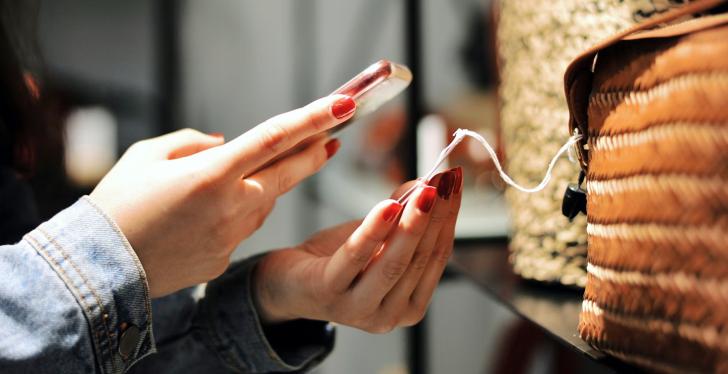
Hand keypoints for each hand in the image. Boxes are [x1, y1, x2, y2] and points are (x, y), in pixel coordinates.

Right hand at [90, 95, 356, 296]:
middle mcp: (230, 205)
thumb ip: (192, 143)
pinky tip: (205, 217)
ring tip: (220, 185)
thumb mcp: (146, 156)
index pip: (274, 138)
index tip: (342, 106)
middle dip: (314, 153)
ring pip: (263, 202)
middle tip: (334, 138)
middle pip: (287, 172)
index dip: (313, 120)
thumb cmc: (117, 205)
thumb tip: (224, 144)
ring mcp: (232, 235)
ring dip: (260, 186)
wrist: (100, 269)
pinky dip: (235, 214)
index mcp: (210, 174)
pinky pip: (243, 227)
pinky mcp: (226, 257)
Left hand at [254, 168, 462, 332]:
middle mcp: (389, 316)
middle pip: (419, 259)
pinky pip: (355, 257)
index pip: (438, 257)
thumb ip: (402, 217)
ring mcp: (359, 309)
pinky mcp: (328, 293)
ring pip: (393, 262)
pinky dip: (373, 230)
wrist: (285, 282)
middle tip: (443, 180)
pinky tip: (387, 206)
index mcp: (409, 305)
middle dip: (434, 215)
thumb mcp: (375, 238)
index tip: (454, 181)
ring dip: (412, 223)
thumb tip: (427, 183)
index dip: (448, 217)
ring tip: (424, 191)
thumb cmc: (334, 262)